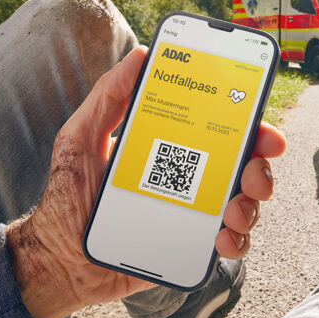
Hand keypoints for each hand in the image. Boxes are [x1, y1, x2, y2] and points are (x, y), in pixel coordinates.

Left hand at [7, 46, 286, 317]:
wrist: (57, 261)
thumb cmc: (68, 198)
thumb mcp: (81, 138)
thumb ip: (107, 97)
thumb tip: (139, 56)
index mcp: (175, 148)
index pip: (223, 130)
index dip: (251, 126)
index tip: (260, 126)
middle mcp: (192, 179)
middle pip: (246, 166)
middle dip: (261, 166)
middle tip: (252, 172)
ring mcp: (196, 214)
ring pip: (247, 204)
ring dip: (251, 204)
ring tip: (232, 210)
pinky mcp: (192, 247)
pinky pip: (231, 243)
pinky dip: (237, 240)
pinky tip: (221, 238)